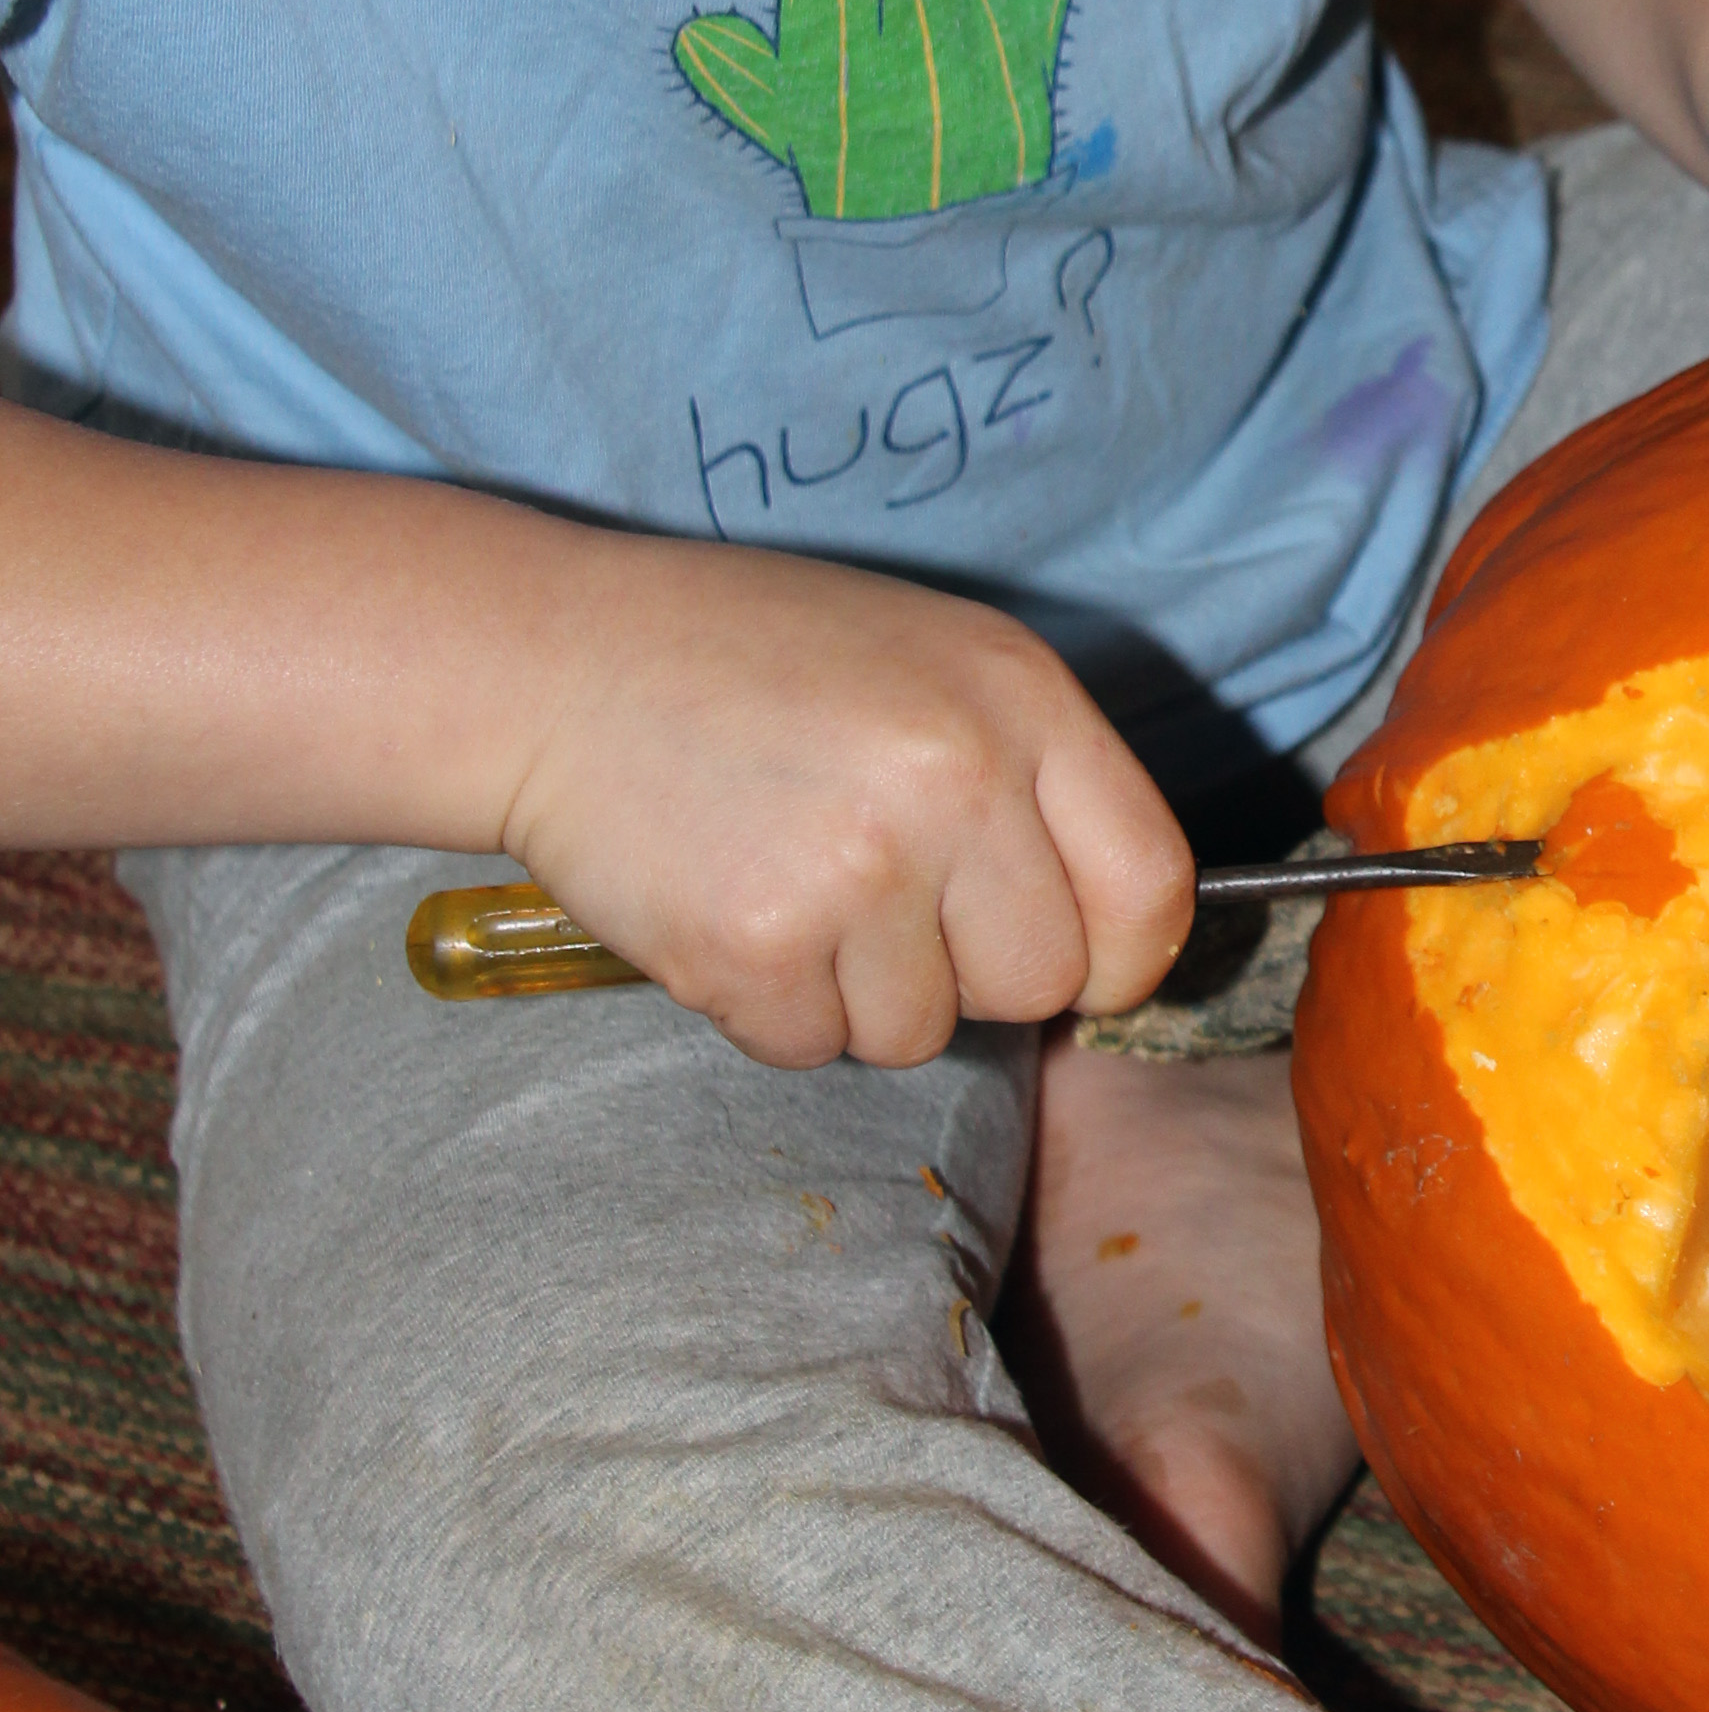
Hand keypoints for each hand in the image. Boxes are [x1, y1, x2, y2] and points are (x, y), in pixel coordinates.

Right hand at [496, 536, 1191, 1069]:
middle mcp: (956, 780)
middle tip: (882, 897)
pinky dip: (770, 1007)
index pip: (1152, 891)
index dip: (1118, 951)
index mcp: (1020, 699)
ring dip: (857, 991)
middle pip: (1042, 982)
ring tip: (790, 879)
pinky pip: (811, 1049)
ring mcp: (856, 868)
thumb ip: (1041, 780)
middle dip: (971, 970)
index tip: (1071, 955)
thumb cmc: (756, 664)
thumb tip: (1118, 935)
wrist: (554, 662)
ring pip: (921, 1032)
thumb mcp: (938, 664)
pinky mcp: (755, 947)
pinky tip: (729, 906)